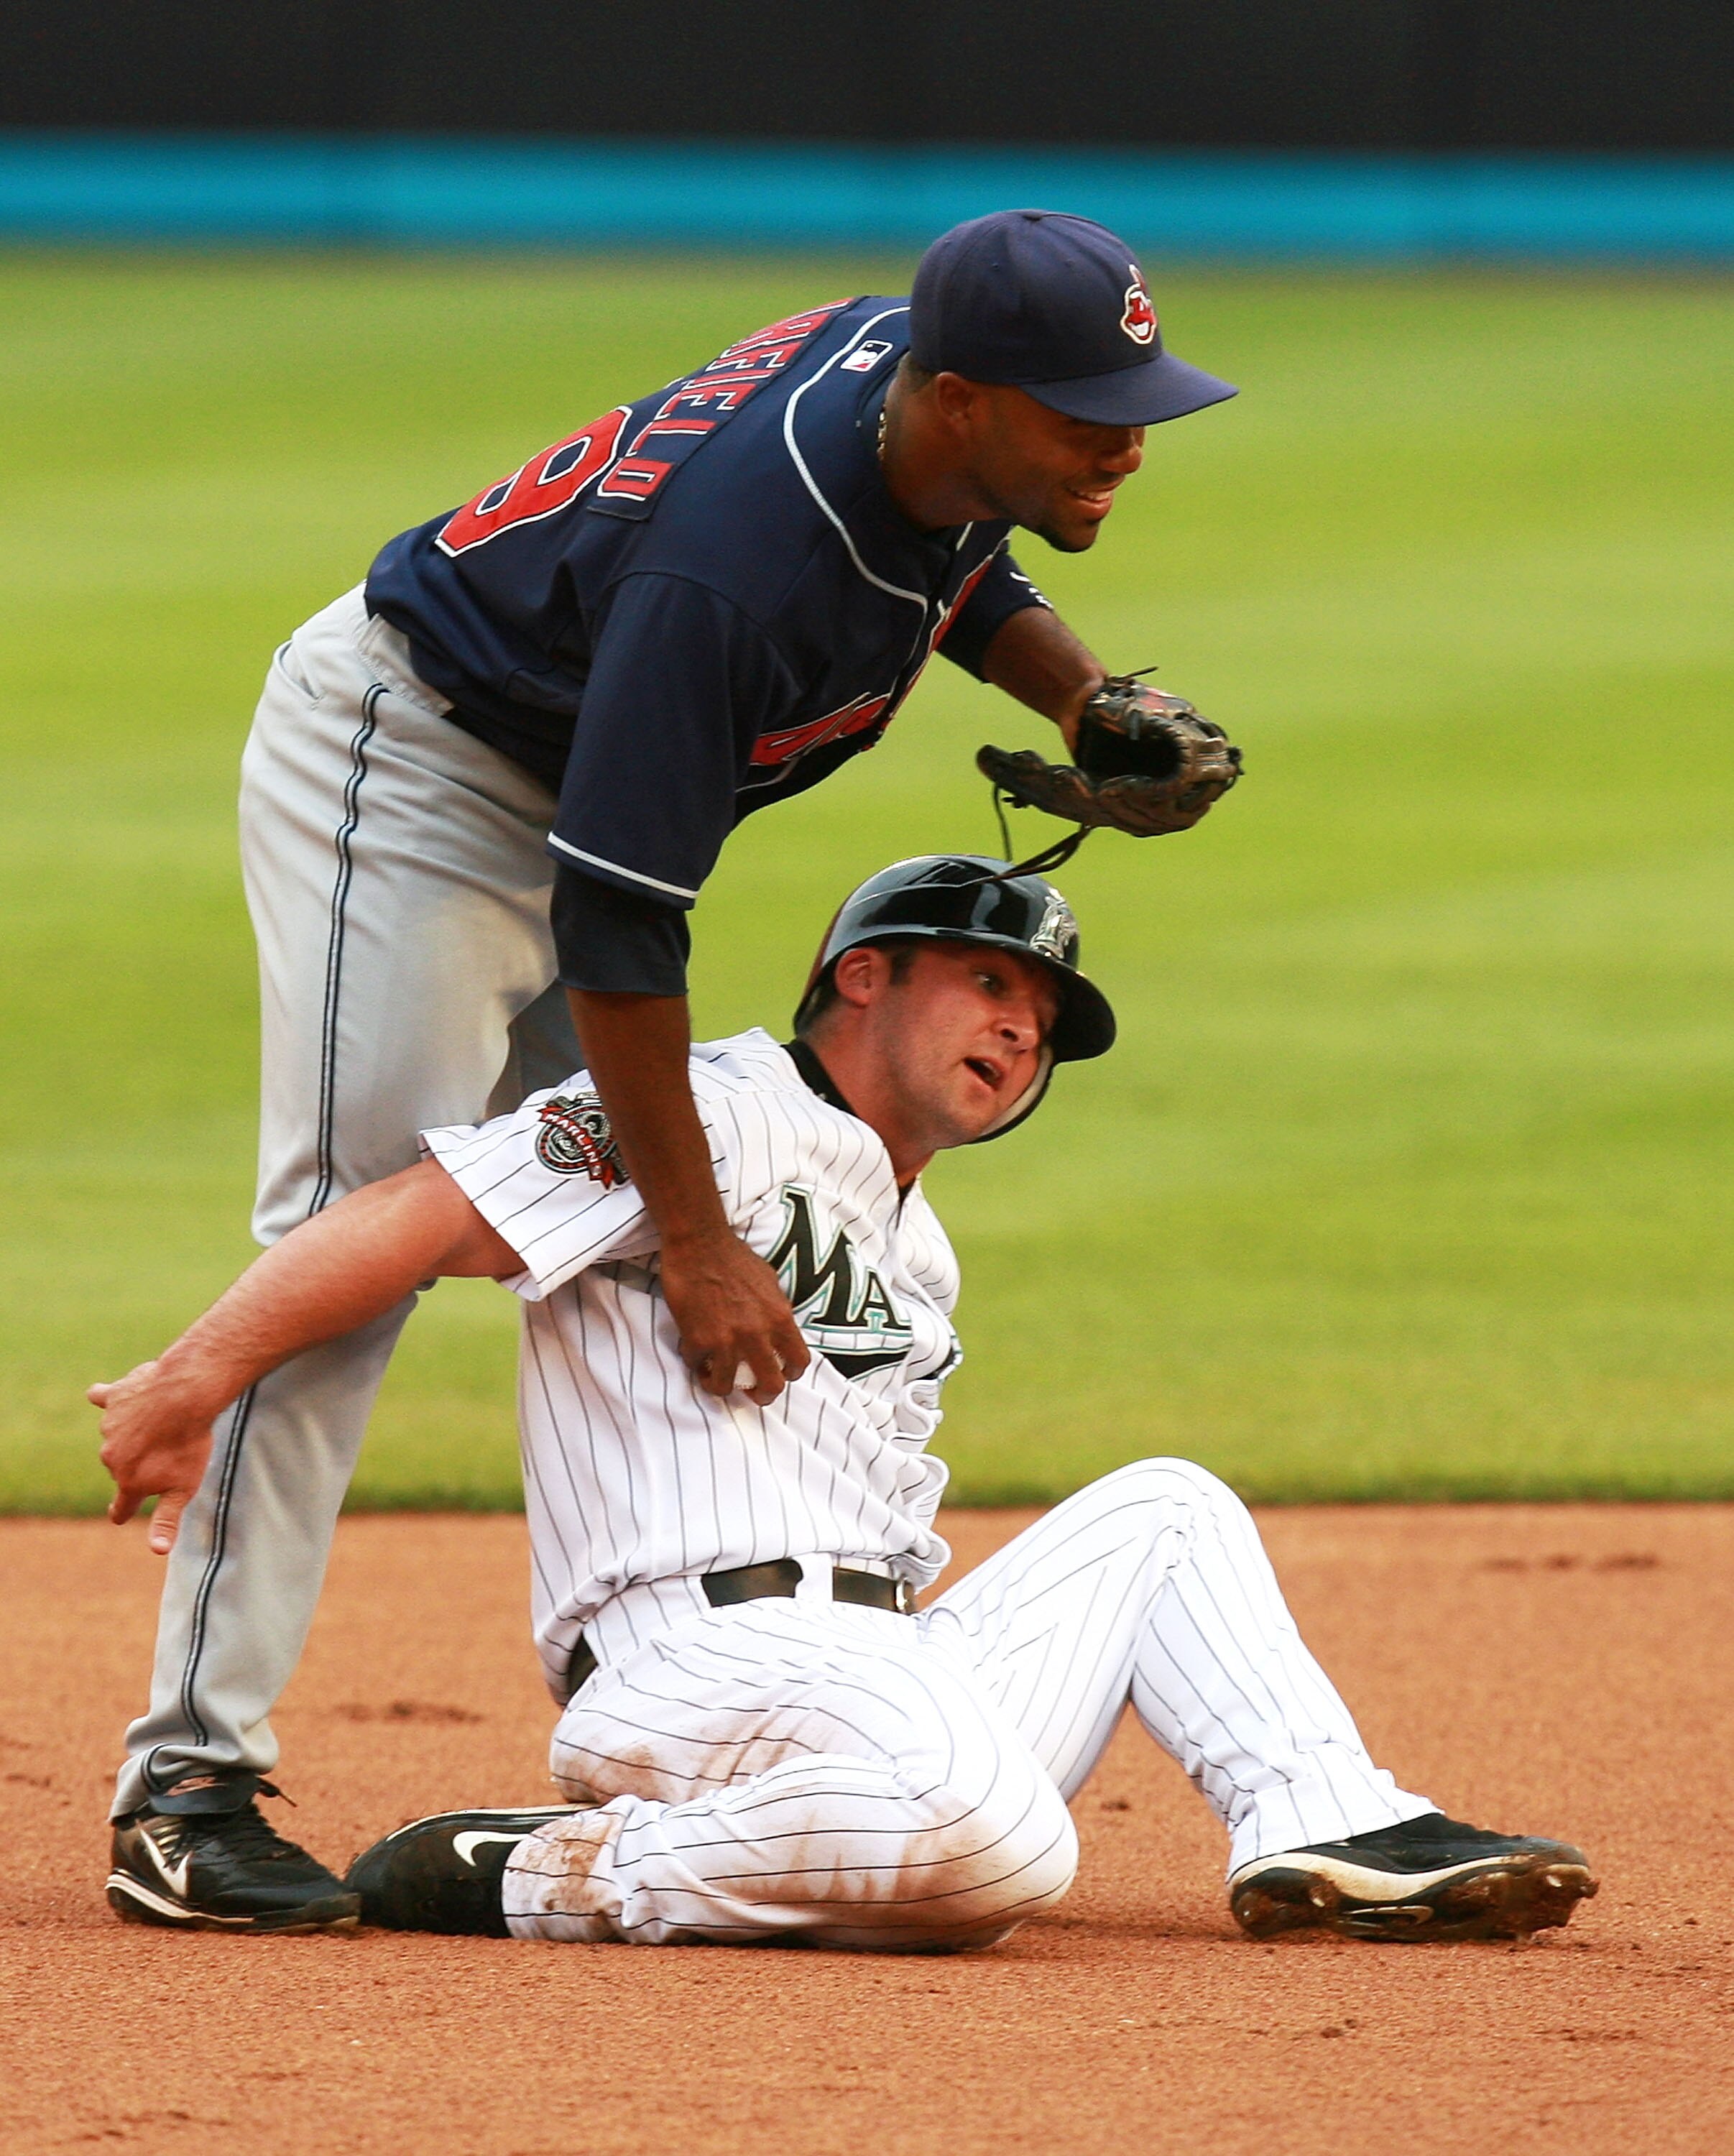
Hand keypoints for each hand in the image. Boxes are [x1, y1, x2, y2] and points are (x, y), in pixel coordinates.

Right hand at [88, 1360, 219, 1553]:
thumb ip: (167, 1519)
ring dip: (133, 1431)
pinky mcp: (113, 1398)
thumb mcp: (184, 1488)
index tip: (117, 1516)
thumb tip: (158, 1551)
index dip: (121, 1511)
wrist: (184, 1397)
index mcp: (129, 1481)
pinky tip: (99, 1394)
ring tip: (159, 1422)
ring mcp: (109, 1427)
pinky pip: (102, 1398)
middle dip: (138, 1463)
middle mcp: (112, 1457)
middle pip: (122, 1467)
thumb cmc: (188, 1445)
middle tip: (165, 1451)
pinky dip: (103, 1397)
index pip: (122, 1505)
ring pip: (118, 1434)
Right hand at [659, 1229, 810, 1405]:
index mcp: (780, 1318)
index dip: (791, 1375)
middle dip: (762, 1396)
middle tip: (752, 1394)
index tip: (780, 1375)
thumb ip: (775, 1311)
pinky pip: (697, 1366)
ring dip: (719, 1385)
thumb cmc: (734, 1257)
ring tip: (713, 1378)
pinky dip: (695, 1364)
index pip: (799, 1361)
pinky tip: (694, 1354)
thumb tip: (776, 1329)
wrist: (700, 1243)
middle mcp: (757, 1333)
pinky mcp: (698, 1339)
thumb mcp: (770, 1282)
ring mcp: (727, 1339)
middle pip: (771, 1385)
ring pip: (726, 1386)